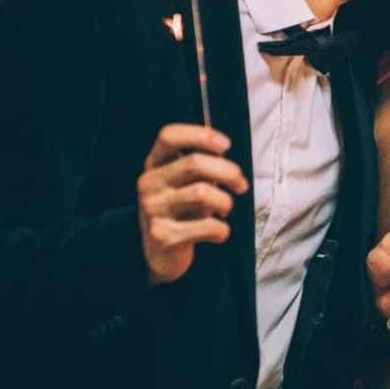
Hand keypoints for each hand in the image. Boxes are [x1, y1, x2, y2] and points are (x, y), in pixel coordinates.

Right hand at [137, 124, 247, 285]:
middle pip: (195, 163)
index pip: (169, 136)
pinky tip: (218, 233)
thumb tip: (229, 163)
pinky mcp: (162, 236)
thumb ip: (203, 168)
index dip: (200, 135)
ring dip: (226, 202)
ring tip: (224, 210)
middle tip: (241, 185)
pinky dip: (222, 230)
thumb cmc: (183, 210)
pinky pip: (207, 226)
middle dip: (229, 172)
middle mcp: (148, 183)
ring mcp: (152, 210)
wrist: (161, 253)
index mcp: (154, 165)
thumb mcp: (187, 184)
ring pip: (203, 193)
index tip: (226, 145)